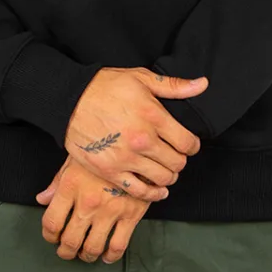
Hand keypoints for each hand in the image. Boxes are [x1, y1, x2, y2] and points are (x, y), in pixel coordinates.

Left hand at [34, 156, 153, 262]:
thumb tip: (42, 199)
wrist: (136, 143)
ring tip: (84, 254)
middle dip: (66, 251)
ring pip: (92, 247)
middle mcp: (88, 202)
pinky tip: (106, 256)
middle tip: (66, 251)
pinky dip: (110, 256)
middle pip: (70, 240)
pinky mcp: (131, 215)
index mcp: (71, 186)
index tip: (52, 238)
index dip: (49, 236)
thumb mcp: (75, 158)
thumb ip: (57, 182)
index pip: (51, 222)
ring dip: (86, 256)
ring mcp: (110, 210)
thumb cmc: (102, 149)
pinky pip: (118, 245)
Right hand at [61, 67, 206, 201]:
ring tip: (164, 169)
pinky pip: (140, 191)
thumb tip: (202, 84)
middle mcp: (142, 140)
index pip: (188, 142)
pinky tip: (157, 189)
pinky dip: (153, 194)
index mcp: (153, 116)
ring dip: (168, 176)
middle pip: (177, 163)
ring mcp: (126, 158)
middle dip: (180, 160)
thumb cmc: (104, 86)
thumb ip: (173, 86)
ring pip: (163, 178)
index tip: (186, 143)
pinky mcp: (110, 171)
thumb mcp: (140, 78)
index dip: (191, 145)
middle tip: (174, 156)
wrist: (68, 99)